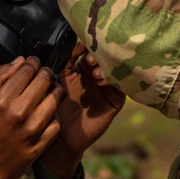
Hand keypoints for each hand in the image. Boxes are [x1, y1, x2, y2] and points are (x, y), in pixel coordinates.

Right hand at [0, 56, 65, 178]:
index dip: (33, 62)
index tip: (33, 62)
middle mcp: (19, 113)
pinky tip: (46, 114)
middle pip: (45, 80)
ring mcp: (32, 130)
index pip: (27, 70)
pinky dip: (54, 116)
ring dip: (55, 90)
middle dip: (46, 72)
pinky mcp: (41, 144)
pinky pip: (57, 122)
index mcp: (1, 101)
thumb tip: (19, 60)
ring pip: (56, 98)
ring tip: (49, 90)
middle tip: (43, 74)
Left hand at [40, 43, 125, 178]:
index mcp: (83, 69)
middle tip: (89, 59)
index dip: (89, 47)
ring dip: (105, 68)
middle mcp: (98, 76)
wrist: (63, 135)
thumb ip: (66, 61)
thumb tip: (77, 43)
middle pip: (105, 58)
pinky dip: (113, 81)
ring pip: (114, 70)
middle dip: (98, 56)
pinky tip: (102, 82)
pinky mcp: (116, 100)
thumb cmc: (58, 107)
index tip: (84, 46)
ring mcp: (108, 88)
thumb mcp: (60, 79)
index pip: (92, 51)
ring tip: (94, 73)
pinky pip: (121, 86)